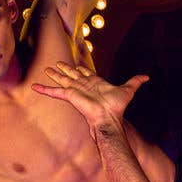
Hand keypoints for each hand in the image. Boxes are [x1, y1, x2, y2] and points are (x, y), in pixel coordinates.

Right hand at [32, 62, 147, 131]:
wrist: (108, 117)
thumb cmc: (117, 107)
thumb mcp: (128, 90)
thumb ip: (135, 82)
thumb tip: (147, 77)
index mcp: (95, 83)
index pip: (86, 73)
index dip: (82, 69)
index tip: (77, 65)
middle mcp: (84, 86)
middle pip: (72, 75)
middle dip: (65, 69)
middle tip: (57, 63)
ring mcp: (75, 90)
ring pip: (62, 79)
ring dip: (54, 74)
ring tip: (47, 69)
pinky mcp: (69, 95)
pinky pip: (54, 92)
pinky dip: (44, 89)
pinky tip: (34, 87)